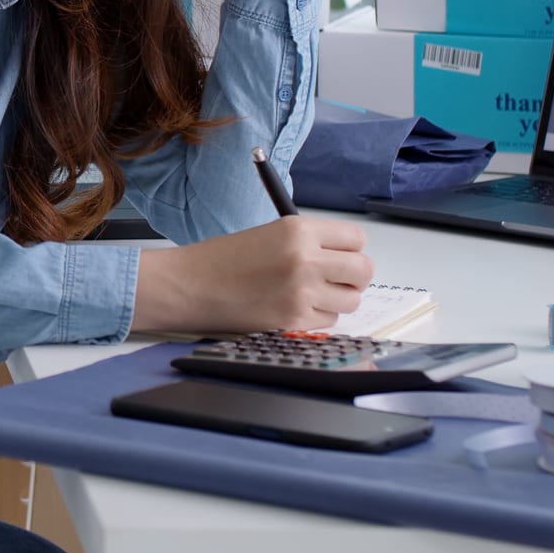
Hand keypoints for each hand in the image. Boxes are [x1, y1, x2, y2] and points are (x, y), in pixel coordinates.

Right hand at [131, 215, 373, 333]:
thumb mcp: (270, 234)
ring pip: (350, 300)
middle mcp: (305, 259)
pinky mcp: (294, 320)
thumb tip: (344, 258)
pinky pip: (328, 322)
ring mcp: (302, 292)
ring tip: (309, 295)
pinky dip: (316, 318)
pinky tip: (292, 308)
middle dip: (354, 277)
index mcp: (298, 230)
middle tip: (336, 280)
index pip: (356, 239)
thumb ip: (309, 243)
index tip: (341, 256)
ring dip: (336, 300)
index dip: (351, 250)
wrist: (190, 285)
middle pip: (363, 270)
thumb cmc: (222, 260)